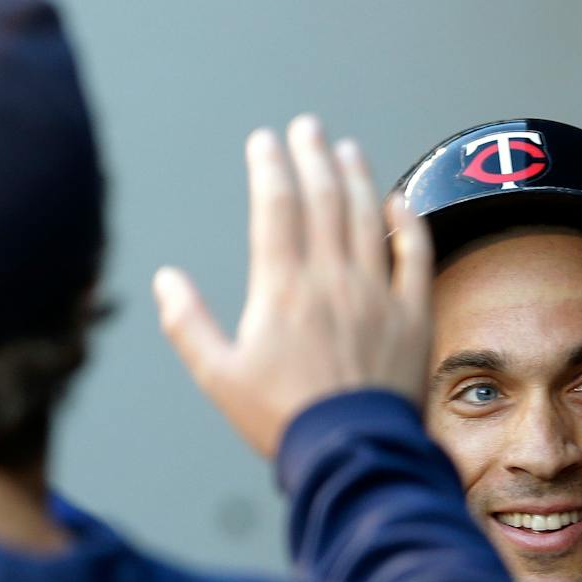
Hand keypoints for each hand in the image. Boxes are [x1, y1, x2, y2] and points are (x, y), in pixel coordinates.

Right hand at [154, 114, 434, 459]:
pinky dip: (407, 223)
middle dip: (313, 156)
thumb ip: (188, 323)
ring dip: (357, 178)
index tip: (265, 141)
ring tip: (348, 151)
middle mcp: (332, 280)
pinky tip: (398, 202)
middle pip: (324, 199)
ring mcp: (378, 294)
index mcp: (282, 288)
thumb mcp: (218, 375)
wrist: (351, 453)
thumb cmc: (281, 418)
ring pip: (369, 218)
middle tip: (307, 128)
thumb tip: (166, 279)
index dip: (269, 166)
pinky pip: (415, 256)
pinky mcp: (413, 315)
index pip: (275, 207)